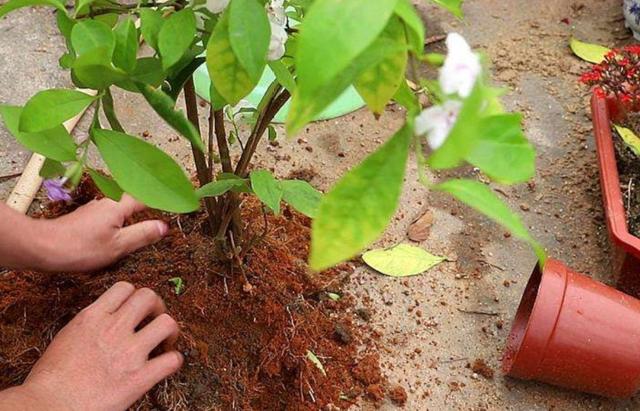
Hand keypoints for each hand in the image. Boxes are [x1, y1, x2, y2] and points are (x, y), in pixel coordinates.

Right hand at [0, 282, 182, 410]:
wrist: (48, 407)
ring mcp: (129, 353)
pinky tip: (166, 366)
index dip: (134, 296)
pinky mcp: (140, 378)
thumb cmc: (49, 379)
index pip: (124, 288)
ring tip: (165, 342)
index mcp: (92, 317)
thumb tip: (104, 322)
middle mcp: (113, 329)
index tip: (135, 310)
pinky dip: (174, 361)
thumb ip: (90, 325)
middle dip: (157, 306)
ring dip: (170, 331)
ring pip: (167, 323)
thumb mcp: (66, 337)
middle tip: (154, 321)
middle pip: (149, 296)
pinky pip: (172, 360)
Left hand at [34, 195, 167, 271]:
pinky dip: (120, 215)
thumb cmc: (79, 249)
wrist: (43, 247)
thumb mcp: (118, 246)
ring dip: (134, 207)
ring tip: (148, 213)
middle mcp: (107, 202)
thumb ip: (142, 235)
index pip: (147, 197)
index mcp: (118, 206)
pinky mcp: (85, 217)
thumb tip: (163, 226)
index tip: (176, 200)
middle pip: (133, 197)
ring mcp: (94, 208)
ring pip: (120, 204)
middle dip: (149, 198)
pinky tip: (120, 226)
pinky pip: (109, 212)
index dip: (162, 198)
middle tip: (166, 201)